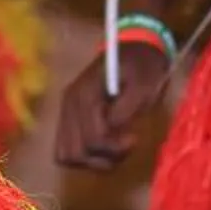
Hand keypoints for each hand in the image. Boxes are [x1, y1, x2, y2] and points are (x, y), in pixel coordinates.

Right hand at [53, 44, 169, 171]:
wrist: (135, 49)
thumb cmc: (142, 66)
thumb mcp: (144, 84)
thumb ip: (127, 109)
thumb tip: (114, 130)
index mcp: (84, 94)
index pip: (92, 138)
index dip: (116, 147)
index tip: (135, 137)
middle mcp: (69, 105)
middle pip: (75, 153)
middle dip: (104, 157)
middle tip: (126, 145)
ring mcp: (66, 112)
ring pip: (67, 156)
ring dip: (94, 160)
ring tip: (116, 148)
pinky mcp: (69, 119)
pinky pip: (66, 150)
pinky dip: (85, 156)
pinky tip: (106, 147)